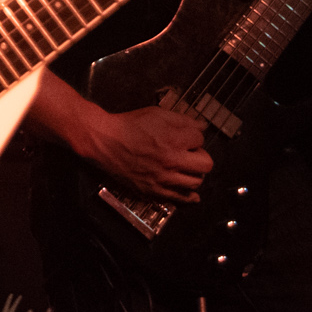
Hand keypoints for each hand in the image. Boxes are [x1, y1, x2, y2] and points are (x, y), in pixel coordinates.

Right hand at [88, 106, 212, 202]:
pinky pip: (180, 198)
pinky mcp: (154, 190)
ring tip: (186, 168)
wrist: (105, 142)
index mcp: (173, 139)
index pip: (200, 139)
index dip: (194, 136)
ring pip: (196, 182)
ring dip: (195, 173)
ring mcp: (163, 178)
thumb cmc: (129, 126)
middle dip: (201, 155)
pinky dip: (189, 196)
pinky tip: (193, 194)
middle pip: (206, 164)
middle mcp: (171, 161)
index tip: (186, 137)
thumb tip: (202, 126)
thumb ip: (182, 119)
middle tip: (190, 152)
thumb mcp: (157, 113)